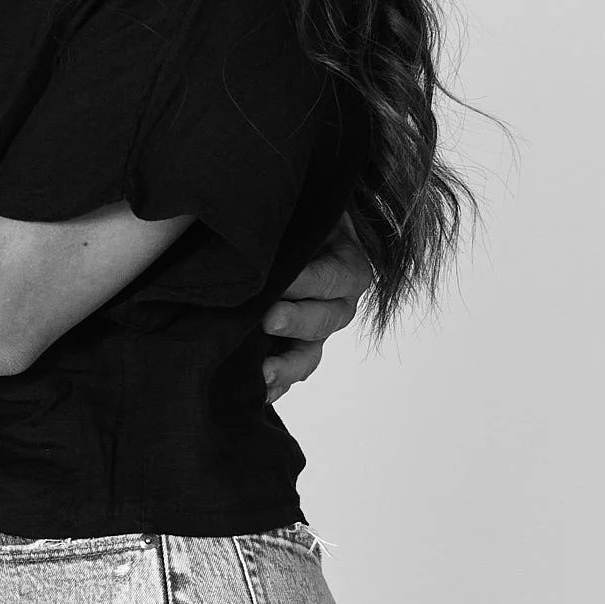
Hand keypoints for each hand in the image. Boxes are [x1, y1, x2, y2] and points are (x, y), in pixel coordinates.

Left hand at [261, 223, 372, 400]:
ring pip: (308, 356)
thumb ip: (290, 218)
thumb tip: (258, 209)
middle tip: (266, 319)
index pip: (331, 278)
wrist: (293, 233)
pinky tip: (256, 394)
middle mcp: (338, 304)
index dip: (306, 282)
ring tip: (262, 375)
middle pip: (323, 321)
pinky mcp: (294, 349)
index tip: (279, 281)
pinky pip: (288, 375)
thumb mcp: (305, 212)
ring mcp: (315, 332)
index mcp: (349, 268)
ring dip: (286, 367)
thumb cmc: (297, 219)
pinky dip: (274, 386)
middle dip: (294, 322)